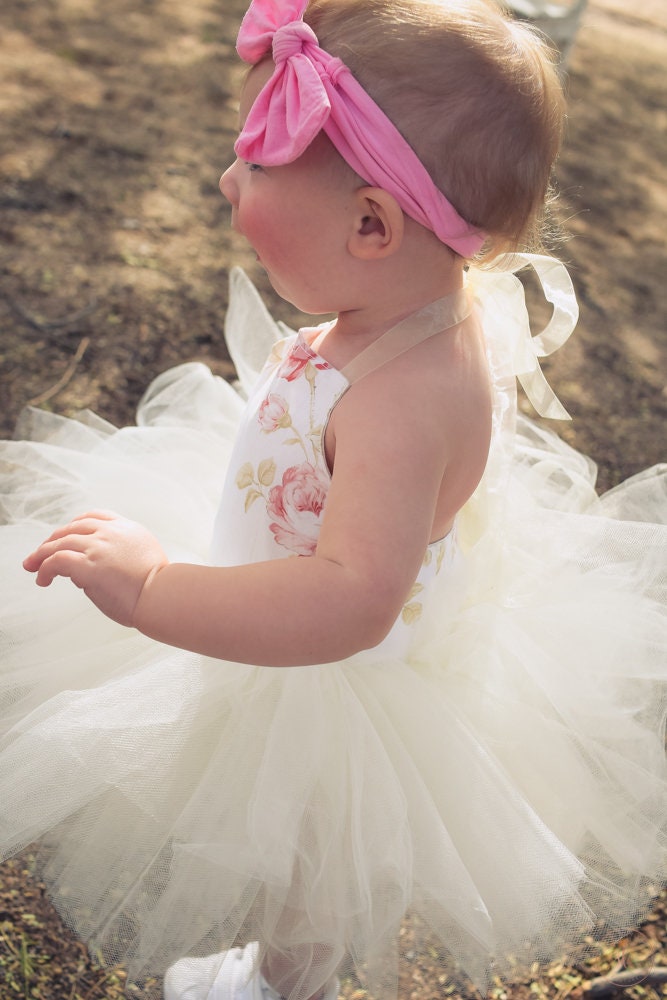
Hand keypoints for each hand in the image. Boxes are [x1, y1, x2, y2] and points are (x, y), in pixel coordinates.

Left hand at [23, 510, 168, 626]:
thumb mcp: (143, 558)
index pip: (94, 517)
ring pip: (59, 542)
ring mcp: (99, 546)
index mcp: (128, 528)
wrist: (164, 596)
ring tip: (32, 567)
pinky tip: (42, 579)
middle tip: (38, 554)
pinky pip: (56, 561)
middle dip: (52, 540)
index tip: (65, 534)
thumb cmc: (159, 587)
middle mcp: (112, 532)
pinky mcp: (88, 565)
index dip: (74, 525)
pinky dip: (44, 569)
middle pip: (72, 527)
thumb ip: (119, 555)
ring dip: (41, 555)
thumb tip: (91, 570)